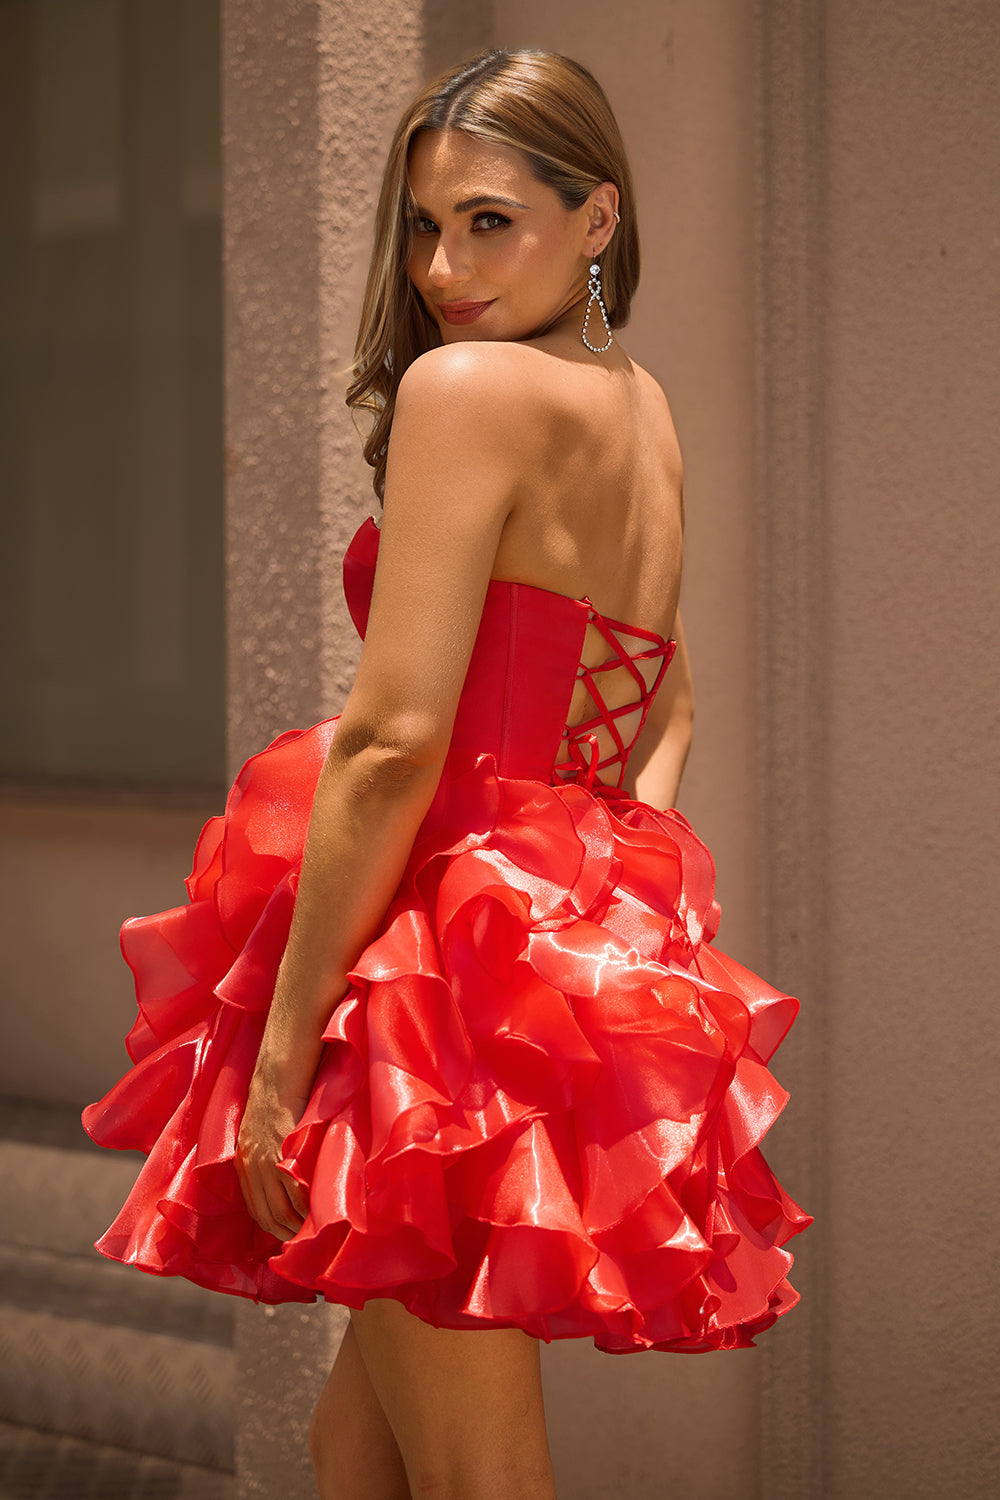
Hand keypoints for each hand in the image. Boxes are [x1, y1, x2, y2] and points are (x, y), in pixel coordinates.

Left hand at [235, 1068, 310, 1241]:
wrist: (280, 1073)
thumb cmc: (279, 1097)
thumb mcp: (264, 1131)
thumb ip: (270, 1156)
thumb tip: (287, 1177)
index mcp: (244, 1162)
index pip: (256, 1209)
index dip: (272, 1228)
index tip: (289, 1238)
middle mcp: (251, 1165)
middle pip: (267, 1215)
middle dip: (286, 1234)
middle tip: (305, 1246)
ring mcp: (266, 1159)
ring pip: (281, 1208)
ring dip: (298, 1225)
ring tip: (315, 1234)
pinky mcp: (283, 1151)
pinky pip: (295, 1189)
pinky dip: (307, 1206)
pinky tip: (319, 1212)